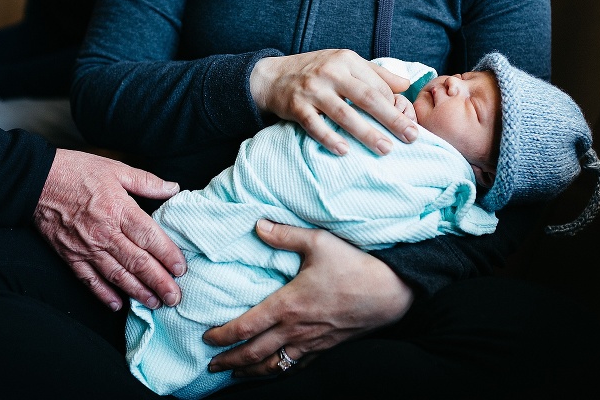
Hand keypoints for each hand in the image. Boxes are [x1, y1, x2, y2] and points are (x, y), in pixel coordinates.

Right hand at [33, 149, 186, 311]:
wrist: (36, 179)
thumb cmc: (77, 171)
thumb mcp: (116, 168)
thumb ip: (147, 181)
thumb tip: (174, 188)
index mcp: (118, 209)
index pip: (149, 237)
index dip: (167, 255)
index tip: (181, 269)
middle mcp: (104, 232)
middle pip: (137, 262)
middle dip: (159, 282)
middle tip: (175, 297)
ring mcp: (86, 247)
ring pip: (117, 275)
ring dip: (138, 292)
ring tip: (155, 304)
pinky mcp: (70, 256)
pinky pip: (89, 280)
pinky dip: (104, 294)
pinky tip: (118, 305)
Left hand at [203, 220, 413, 376]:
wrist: (392, 292)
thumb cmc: (355, 266)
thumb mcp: (318, 242)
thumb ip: (284, 234)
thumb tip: (257, 224)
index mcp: (288, 304)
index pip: (245, 326)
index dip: (222, 336)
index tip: (207, 338)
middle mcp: (296, 329)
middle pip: (253, 353)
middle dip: (229, 361)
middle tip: (211, 364)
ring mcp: (312, 342)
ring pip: (274, 365)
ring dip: (251, 372)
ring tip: (236, 374)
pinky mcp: (327, 347)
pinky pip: (298, 366)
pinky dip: (280, 371)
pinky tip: (274, 369)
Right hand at [249, 49, 417, 155]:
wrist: (272, 76)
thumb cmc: (315, 71)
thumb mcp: (344, 63)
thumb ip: (376, 73)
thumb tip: (407, 84)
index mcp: (347, 60)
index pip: (377, 85)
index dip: (394, 105)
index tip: (407, 123)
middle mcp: (331, 73)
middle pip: (367, 98)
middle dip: (392, 118)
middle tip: (412, 136)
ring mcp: (313, 90)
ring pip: (344, 114)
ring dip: (366, 133)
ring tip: (386, 149)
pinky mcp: (296, 107)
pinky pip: (316, 125)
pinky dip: (329, 138)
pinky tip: (344, 151)